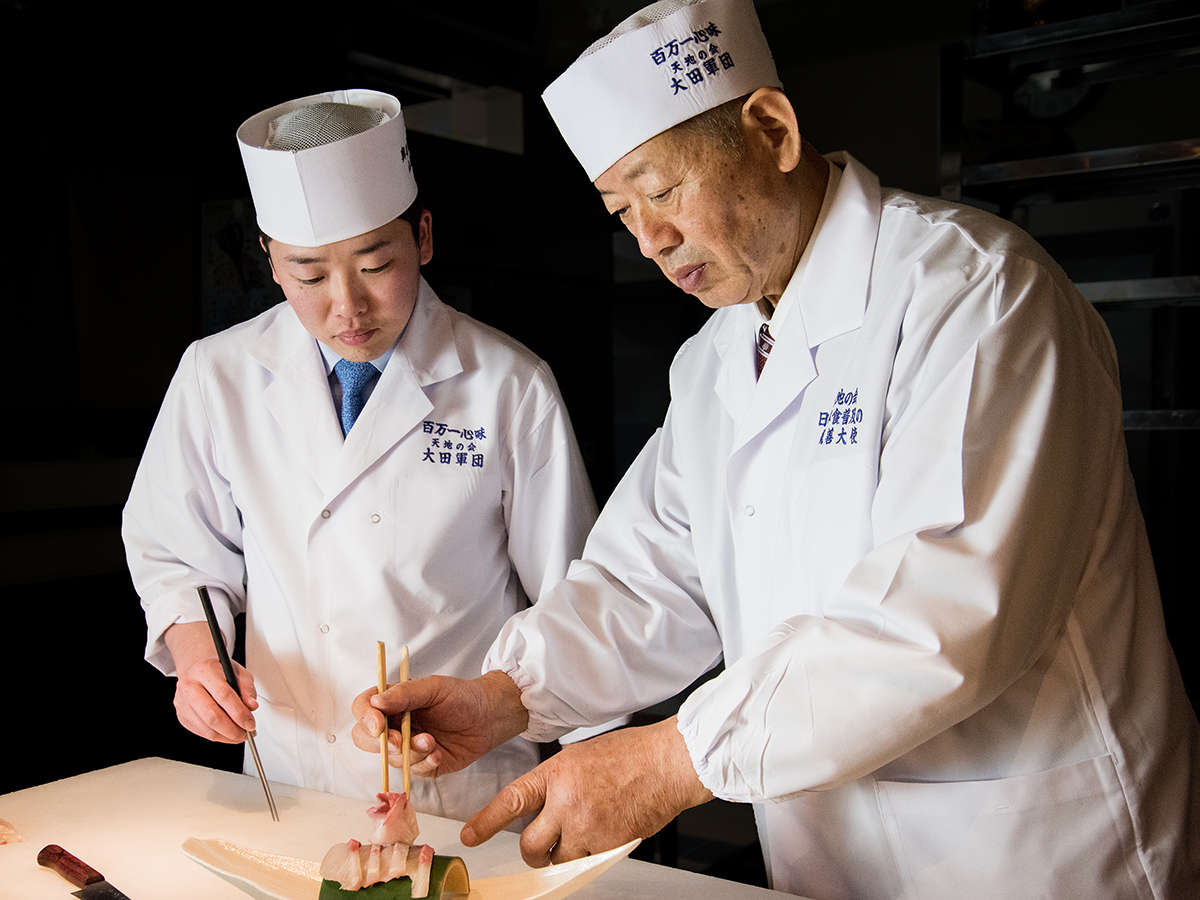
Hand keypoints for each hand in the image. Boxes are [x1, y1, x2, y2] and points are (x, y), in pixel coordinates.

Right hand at [165, 621, 257, 742]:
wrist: (195, 667)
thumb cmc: (217, 669)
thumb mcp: (238, 671)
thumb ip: (247, 688)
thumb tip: (252, 706)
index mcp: (205, 671)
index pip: (224, 695)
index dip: (239, 713)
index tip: (250, 723)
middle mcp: (190, 686)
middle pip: (212, 716)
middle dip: (232, 730)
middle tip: (246, 733)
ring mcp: (182, 702)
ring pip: (206, 728)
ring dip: (226, 736)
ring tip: (240, 735)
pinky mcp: (181, 715)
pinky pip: (200, 732)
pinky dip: (217, 736)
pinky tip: (227, 734)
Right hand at [350, 670, 528, 777]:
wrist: (489, 717)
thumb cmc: (462, 697)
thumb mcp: (433, 687)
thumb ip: (404, 694)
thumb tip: (375, 702)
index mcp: (393, 701)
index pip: (363, 709)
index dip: (365, 718)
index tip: (378, 726)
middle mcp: (394, 724)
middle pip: (366, 739)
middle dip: (384, 743)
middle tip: (402, 742)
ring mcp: (406, 746)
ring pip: (391, 758)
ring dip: (411, 752)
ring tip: (433, 741)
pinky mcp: (420, 765)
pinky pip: (412, 771)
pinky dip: (425, 763)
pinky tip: (440, 753)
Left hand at [461, 716, 713, 866]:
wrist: (667, 763)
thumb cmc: (631, 754)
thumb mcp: (581, 756)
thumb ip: (557, 782)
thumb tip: (543, 808)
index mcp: (557, 772)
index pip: (512, 800)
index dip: (487, 821)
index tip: (470, 836)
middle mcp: (566, 801)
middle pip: (530, 844)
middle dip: (533, 852)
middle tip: (541, 849)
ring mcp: (588, 826)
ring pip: (558, 859)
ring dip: (565, 854)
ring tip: (584, 834)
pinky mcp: (608, 845)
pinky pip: (586, 861)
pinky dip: (591, 853)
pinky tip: (606, 831)